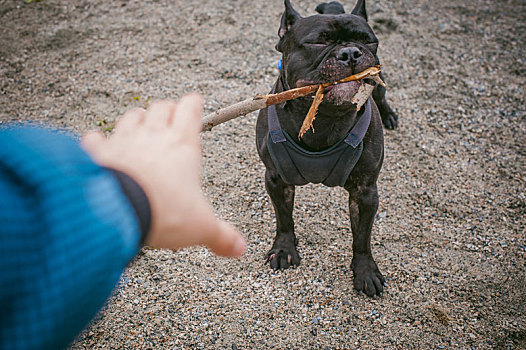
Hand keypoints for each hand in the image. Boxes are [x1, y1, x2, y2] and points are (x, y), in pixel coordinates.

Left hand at [81, 94, 244, 256]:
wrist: (117, 210)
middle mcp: (153, 136)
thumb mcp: (201, 227)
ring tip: (140, 126)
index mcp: (183, 145)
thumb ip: (221, 236)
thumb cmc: (163, 211)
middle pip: (161, 107)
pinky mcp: (99, 152)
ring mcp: (124, 141)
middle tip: (170, 118)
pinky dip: (98, 140)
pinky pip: (96, 138)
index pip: (191, 109)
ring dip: (137, 119)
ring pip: (132, 116)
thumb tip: (239, 248)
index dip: (194, 104)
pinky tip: (99, 145)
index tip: (195, 103)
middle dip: (166, 110)